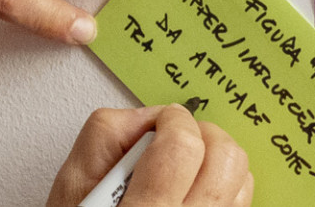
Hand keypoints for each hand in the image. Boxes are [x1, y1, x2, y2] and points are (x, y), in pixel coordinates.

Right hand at [47, 106, 253, 206]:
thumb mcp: (72, 187)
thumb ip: (104, 138)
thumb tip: (146, 117)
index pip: (182, 147)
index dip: (174, 120)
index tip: (162, 122)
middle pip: (226, 160)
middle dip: (203, 133)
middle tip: (177, 136)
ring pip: (242, 180)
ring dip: (215, 159)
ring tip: (185, 164)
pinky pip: (240, 202)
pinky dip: (222, 185)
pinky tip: (192, 190)